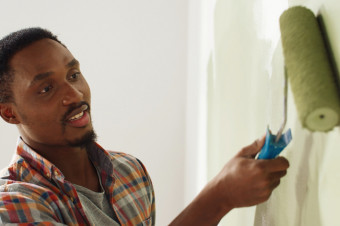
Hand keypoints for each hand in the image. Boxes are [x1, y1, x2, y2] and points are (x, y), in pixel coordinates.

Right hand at [169, 136, 289, 225]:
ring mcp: (264, 191)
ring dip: (269, 175)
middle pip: (281, 170)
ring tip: (252, 173)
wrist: (220, 194)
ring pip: (276, 180)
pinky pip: (270, 188)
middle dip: (273, 165)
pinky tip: (250, 182)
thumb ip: (255, 146)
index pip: (283, 162)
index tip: (273, 154)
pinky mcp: (263, 198)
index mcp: (259, 168)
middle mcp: (264, 180)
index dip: (279, 157)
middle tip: (260, 162)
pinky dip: (264, 184)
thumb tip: (266, 137)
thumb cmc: (227, 173)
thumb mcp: (239, 155)